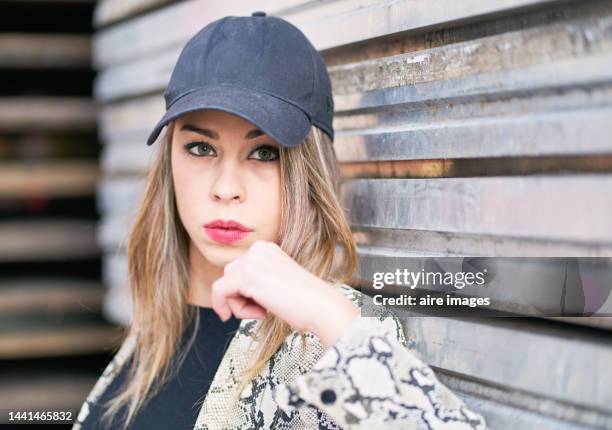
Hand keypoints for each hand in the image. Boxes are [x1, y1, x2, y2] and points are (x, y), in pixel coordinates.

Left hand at [211, 240, 358, 347]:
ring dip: (239, 305)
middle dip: (240, 297)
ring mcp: (251, 260)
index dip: (246, 292)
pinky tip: (255, 315)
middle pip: (229, 276)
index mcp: (266, 248)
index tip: (262, 307)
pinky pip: (219, 293)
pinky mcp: (245, 276)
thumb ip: (257, 280)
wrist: (321, 306)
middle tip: (264, 310)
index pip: (240, 269)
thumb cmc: (305, 302)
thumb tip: (228, 292)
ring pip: (224, 286)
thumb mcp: (277, 283)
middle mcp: (257, 249)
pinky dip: (228, 308)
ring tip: (264, 311)